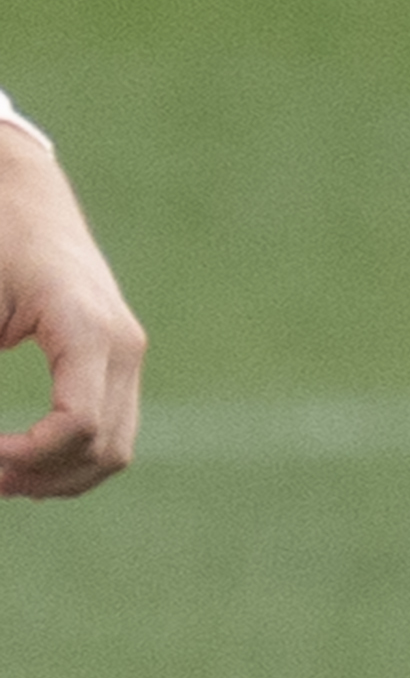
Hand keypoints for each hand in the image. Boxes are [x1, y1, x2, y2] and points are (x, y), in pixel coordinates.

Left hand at [0, 122, 145, 498]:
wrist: (24, 199)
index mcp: (88, 331)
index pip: (79, 425)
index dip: (26, 459)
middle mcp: (122, 346)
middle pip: (105, 448)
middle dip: (42, 477)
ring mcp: (128, 353)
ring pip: (116, 449)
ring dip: (61, 477)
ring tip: (5, 478)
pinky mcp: (119, 357)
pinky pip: (113, 428)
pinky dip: (75, 457)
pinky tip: (28, 461)